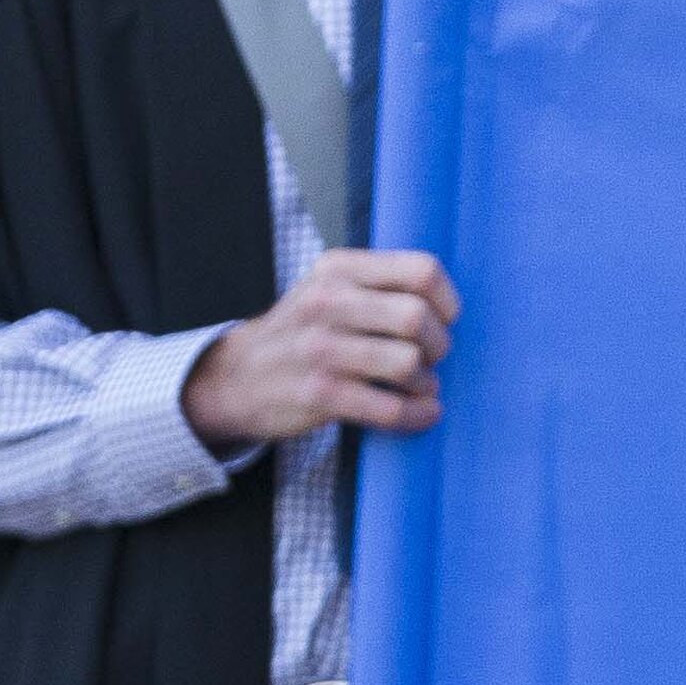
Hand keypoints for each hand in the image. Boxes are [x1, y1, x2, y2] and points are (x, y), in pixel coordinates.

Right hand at [183, 248, 456, 449]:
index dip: (446, 301)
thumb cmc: (303, 331)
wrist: (237, 376)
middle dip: (438, 345)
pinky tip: (422, 413)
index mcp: (339, 269)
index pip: (421, 271)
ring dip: (425, 382)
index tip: (443, 321)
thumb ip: (380, 283)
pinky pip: (389, 408)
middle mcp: (327, 302)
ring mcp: (320, 349)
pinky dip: (416, 415)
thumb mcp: (329, 287)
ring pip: (408, 363)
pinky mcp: (319, 393)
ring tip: (419, 386)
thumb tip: (448, 306)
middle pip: (417, 318)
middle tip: (430, 358)